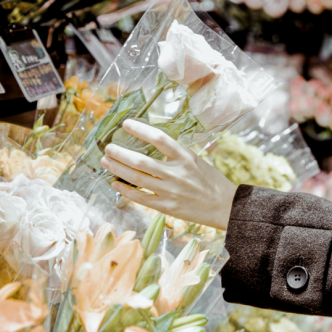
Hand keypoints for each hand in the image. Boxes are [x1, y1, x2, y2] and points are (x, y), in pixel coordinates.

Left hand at [100, 120, 236, 229]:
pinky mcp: (167, 207)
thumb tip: (152, 144)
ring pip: (137, 178)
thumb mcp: (196, 160)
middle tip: (108, 147)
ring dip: (118, 169)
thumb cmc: (211, 182)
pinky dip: (125, 190)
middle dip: (120, 153)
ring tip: (106, 162)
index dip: (141, 130)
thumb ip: (176, 154)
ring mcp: (170, 191)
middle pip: (141, 161)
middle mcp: (177, 173)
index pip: (160, 139)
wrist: (225, 207)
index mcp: (186, 158)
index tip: (126, 124)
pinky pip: (141, 198)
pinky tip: (115, 184)